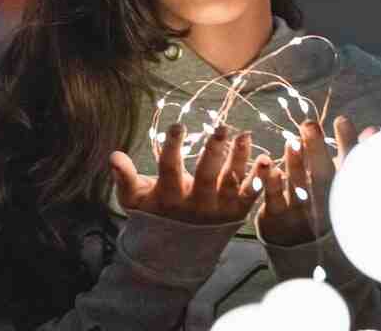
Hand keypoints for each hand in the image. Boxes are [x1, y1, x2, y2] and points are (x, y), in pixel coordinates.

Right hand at [110, 123, 263, 225]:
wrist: (178, 254)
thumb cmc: (155, 215)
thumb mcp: (135, 199)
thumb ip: (124, 177)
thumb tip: (113, 154)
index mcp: (169, 196)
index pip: (170, 168)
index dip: (172, 147)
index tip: (176, 126)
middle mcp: (196, 203)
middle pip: (206, 176)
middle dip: (214, 152)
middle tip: (222, 127)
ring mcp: (218, 208)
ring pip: (231, 182)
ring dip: (240, 159)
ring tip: (246, 135)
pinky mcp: (237, 212)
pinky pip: (250, 195)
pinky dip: (260, 179)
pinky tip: (268, 160)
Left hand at [256, 115, 379, 246]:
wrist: (305, 258)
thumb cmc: (328, 208)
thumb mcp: (344, 184)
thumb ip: (355, 157)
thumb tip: (373, 130)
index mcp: (343, 195)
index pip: (349, 168)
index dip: (346, 145)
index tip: (341, 120)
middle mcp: (324, 207)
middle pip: (322, 178)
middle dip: (316, 151)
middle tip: (309, 125)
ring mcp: (301, 214)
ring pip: (298, 188)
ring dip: (294, 165)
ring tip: (291, 141)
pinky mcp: (277, 220)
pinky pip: (274, 201)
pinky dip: (272, 184)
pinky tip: (269, 166)